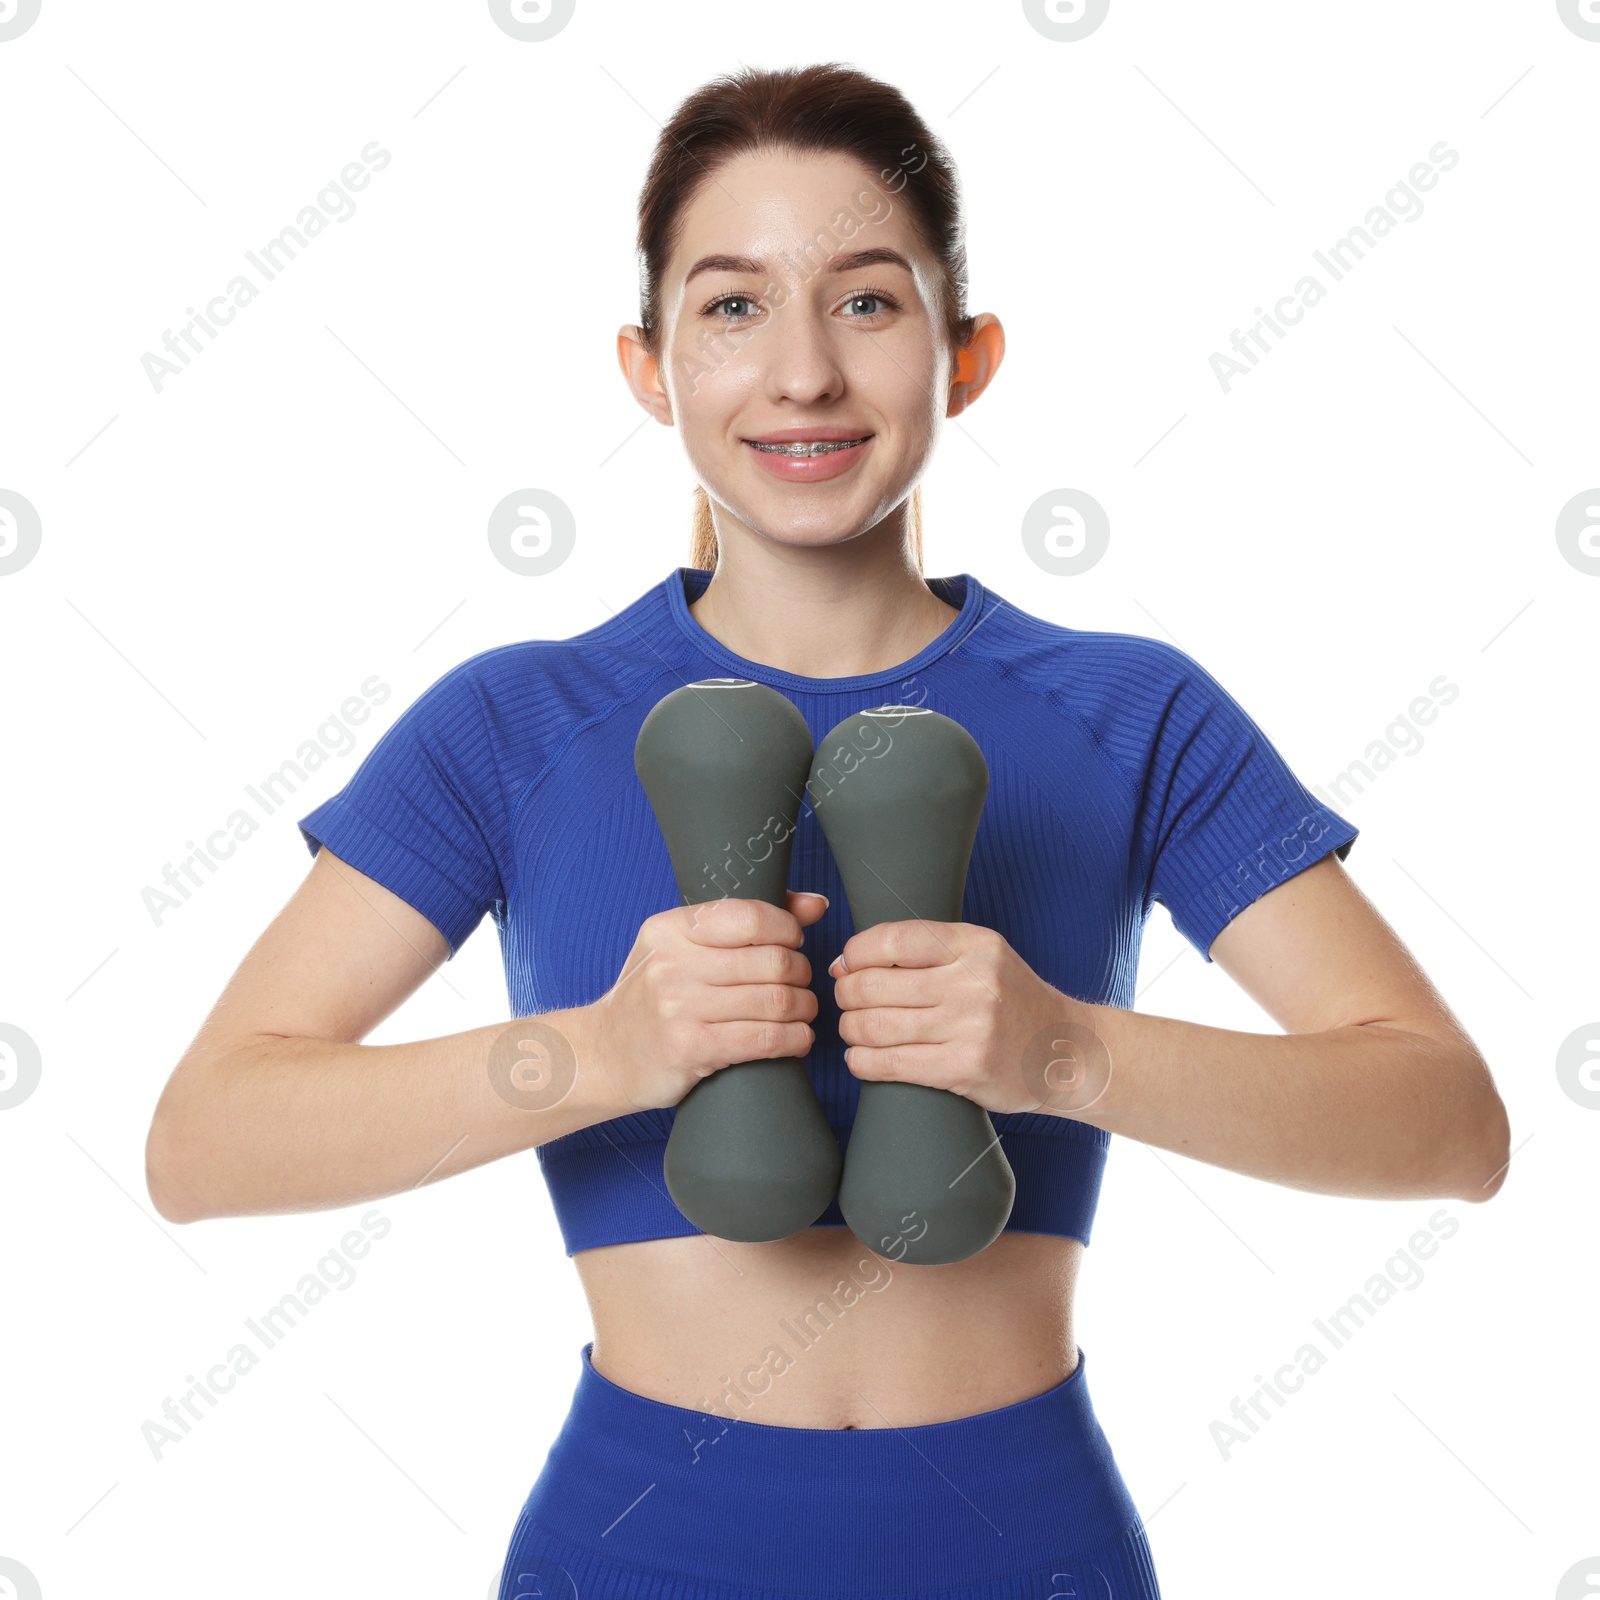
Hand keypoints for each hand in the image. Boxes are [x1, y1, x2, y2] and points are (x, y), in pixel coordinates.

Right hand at [586, 892, 827, 1111]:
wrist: (603, 1054)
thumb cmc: (652, 998)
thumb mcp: (682, 948)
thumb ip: (745, 921)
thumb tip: (815, 905)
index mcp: (671, 929)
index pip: (750, 917)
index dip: (787, 929)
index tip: (793, 942)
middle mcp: (673, 964)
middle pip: (771, 961)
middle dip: (800, 973)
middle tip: (800, 983)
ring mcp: (679, 1007)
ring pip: (774, 1001)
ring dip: (803, 1008)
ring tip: (802, 1011)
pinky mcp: (691, 1048)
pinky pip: (764, 1039)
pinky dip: (794, 1039)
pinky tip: (797, 1038)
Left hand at [827, 920, 1110, 1116]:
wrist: (1067, 1051)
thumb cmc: (1012, 1001)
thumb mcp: (982, 957)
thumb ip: (924, 952)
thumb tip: (846, 962)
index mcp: (974, 945)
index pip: (893, 939)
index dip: (857, 953)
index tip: (849, 965)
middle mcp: (972, 982)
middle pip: (874, 985)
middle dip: (847, 994)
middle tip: (848, 1001)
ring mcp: (970, 1028)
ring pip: (876, 1026)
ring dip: (851, 1029)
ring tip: (854, 1030)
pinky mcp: (965, 1068)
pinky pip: (891, 1064)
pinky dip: (863, 1062)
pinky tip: (863, 1058)